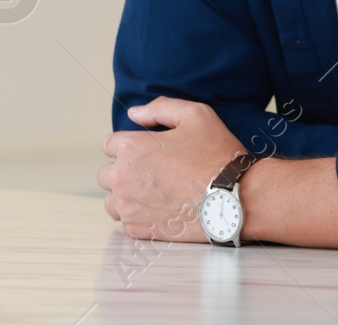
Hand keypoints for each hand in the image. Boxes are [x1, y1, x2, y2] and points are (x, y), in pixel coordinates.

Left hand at [98, 97, 246, 241]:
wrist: (232, 197)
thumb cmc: (216, 154)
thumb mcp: (196, 115)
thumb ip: (160, 108)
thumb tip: (134, 113)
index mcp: (132, 147)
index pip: (108, 144)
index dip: (129, 144)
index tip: (147, 150)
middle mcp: (122, 177)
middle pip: (105, 174)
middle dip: (123, 170)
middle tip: (152, 171)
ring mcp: (128, 206)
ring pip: (111, 200)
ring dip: (126, 195)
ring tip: (153, 192)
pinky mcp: (137, 229)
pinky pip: (126, 221)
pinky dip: (138, 215)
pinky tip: (161, 208)